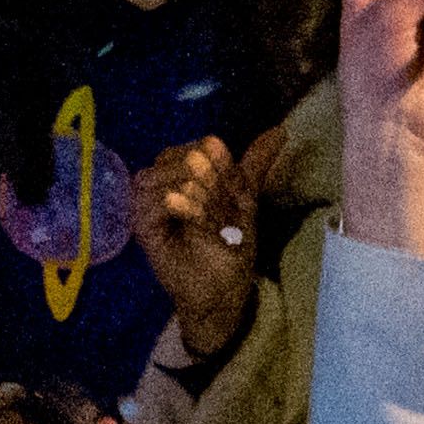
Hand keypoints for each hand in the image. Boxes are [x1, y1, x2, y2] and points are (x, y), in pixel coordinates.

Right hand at [134, 135, 265, 361]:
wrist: (222, 292)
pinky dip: (175, 202)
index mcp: (181, 174)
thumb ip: (254, 165)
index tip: (233, 182)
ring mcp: (147, 205)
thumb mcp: (245, 201)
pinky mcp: (143, 227)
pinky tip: (193, 212)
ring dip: (191, 187)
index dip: (215, 159)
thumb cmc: (229, 246)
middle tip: (221, 199)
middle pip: (175, 156)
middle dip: (204, 173)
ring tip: (209, 209)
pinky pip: (151, 201)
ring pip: (161, 174)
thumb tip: (280, 131)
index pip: (194, 147)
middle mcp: (159, 184)